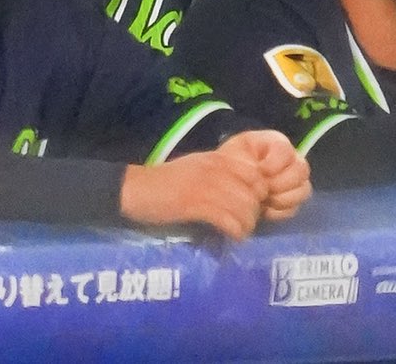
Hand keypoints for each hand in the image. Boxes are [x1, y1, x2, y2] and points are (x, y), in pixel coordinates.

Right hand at [120, 141, 280, 239]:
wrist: (135, 189)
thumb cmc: (165, 182)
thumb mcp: (196, 168)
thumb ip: (219, 174)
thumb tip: (243, 192)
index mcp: (216, 158)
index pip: (255, 173)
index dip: (260, 192)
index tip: (253, 205)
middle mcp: (215, 169)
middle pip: (254, 192)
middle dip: (255, 211)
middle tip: (247, 222)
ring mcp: (206, 186)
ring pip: (244, 208)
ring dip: (247, 225)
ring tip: (240, 232)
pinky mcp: (196, 205)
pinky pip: (228, 220)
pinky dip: (235, 231)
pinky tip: (232, 237)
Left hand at [218, 129, 311, 221]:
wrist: (229, 183)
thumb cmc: (233, 161)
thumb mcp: (235, 152)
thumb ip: (248, 158)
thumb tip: (260, 173)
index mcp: (276, 143)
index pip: (286, 150)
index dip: (274, 163)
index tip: (260, 171)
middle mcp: (291, 160)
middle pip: (302, 170)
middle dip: (281, 183)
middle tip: (263, 190)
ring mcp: (295, 181)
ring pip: (303, 190)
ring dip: (282, 199)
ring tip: (263, 200)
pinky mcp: (292, 201)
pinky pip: (294, 208)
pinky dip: (279, 212)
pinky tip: (265, 210)